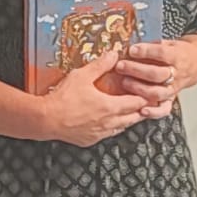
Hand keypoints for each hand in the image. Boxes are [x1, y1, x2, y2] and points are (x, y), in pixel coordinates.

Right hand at [39, 46, 160, 147]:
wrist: (46, 119)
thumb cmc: (62, 100)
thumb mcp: (82, 76)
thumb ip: (100, 65)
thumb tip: (113, 55)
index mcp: (110, 106)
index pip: (137, 103)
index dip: (145, 97)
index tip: (149, 93)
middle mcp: (108, 122)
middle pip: (134, 118)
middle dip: (141, 110)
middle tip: (146, 104)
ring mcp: (100, 133)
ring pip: (122, 128)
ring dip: (128, 120)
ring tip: (131, 113)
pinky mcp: (90, 140)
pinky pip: (108, 135)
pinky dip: (112, 128)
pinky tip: (109, 123)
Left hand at [113, 38, 196, 112]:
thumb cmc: (178, 51)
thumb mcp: (169, 42)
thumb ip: (153, 44)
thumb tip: (132, 44)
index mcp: (177, 56)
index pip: (162, 53)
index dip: (146, 52)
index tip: (132, 50)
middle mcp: (177, 73)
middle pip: (157, 74)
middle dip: (136, 70)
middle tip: (121, 66)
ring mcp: (174, 88)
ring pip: (158, 92)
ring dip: (139, 89)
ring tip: (125, 82)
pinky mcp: (171, 99)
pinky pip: (164, 109)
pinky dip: (153, 112)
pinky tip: (141, 110)